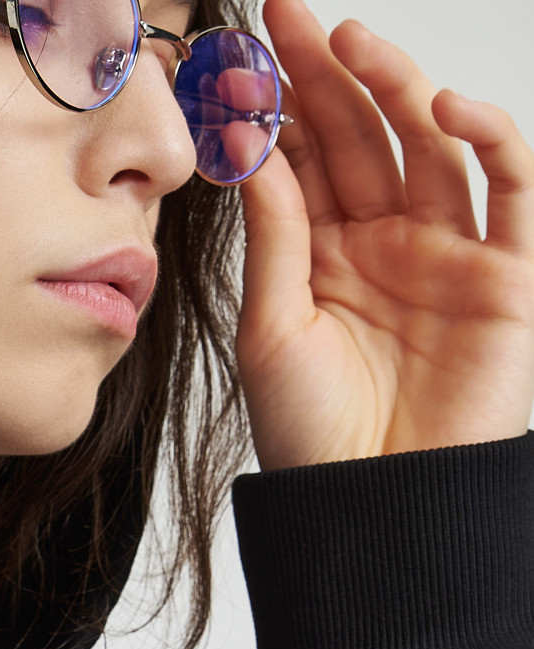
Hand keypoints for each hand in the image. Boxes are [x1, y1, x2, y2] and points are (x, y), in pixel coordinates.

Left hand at [234, 0, 533, 470]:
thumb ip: (273, 239)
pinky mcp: (506, 273)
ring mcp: (448, 252)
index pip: (305, 164)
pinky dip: (486, 138)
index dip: (280, 109)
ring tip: (350, 41)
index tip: (242, 59)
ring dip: (395, 88)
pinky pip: (508, 187)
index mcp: (325, 258)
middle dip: (328, 75)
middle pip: (361, 138)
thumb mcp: (271, 329)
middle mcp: (386, 244)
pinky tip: (440, 106)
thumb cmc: (311, 434)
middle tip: (288, 17)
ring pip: (427, 147)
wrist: (369, 501)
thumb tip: (251, 150)